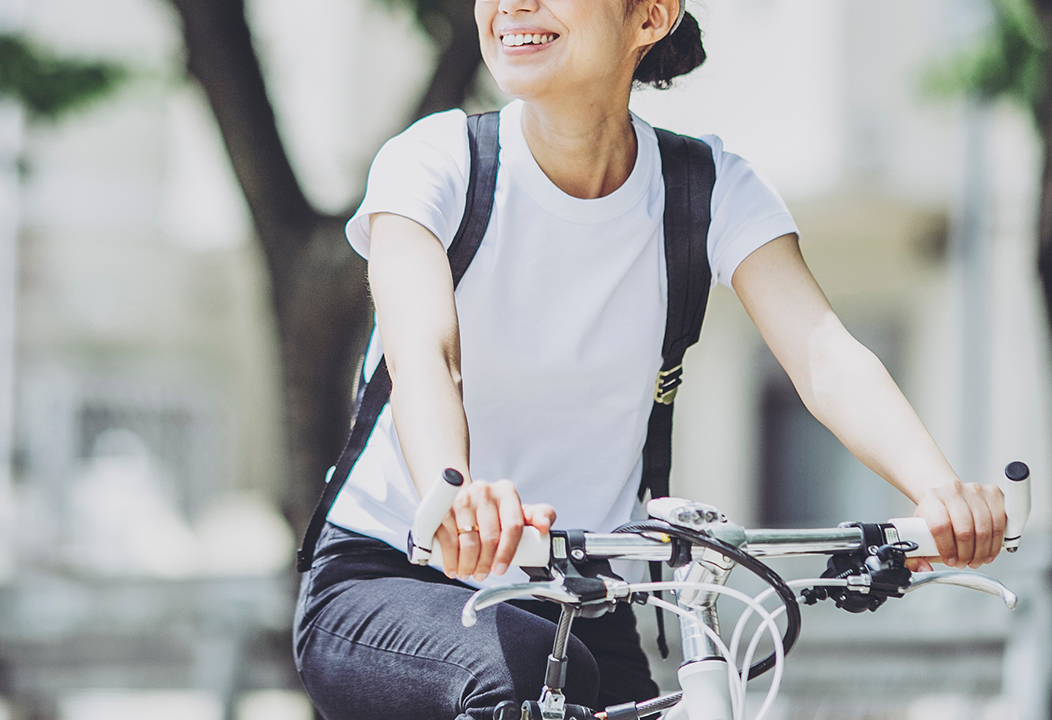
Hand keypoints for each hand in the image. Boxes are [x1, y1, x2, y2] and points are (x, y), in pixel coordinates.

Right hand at [433, 479, 555, 581]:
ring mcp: (462, 498)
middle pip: (489, 536)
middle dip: (486, 563)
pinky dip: (451, 559)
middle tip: (482, 574)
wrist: (464, 496)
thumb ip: (540, 516)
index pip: (513, 525)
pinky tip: (454, 568)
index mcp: (506, 491)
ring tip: (468, 572)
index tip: (501, 569)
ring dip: (468, 564)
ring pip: (468, 541)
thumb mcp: (520, 511)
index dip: (507, 552)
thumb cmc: (496, 510)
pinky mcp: (443, 508)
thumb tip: (544, 526)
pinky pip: (448, 540)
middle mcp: (484, 491)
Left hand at [910, 480, 1005, 571]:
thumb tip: (923, 568)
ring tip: (977, 559)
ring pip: (985, 530)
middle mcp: (953, 491)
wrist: (948, 496)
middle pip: (965, 530)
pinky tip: (990, 551)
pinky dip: (997, 543)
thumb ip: (915, 553)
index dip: (947, 549)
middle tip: (965, 563)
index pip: (940, 526)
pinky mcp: (994, 493)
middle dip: (967, 555)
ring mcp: (975, 491)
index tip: (950, 561)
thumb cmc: (936, 515)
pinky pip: (1001, 524)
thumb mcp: (919, 530)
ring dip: (983, 552)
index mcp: (932, 499)